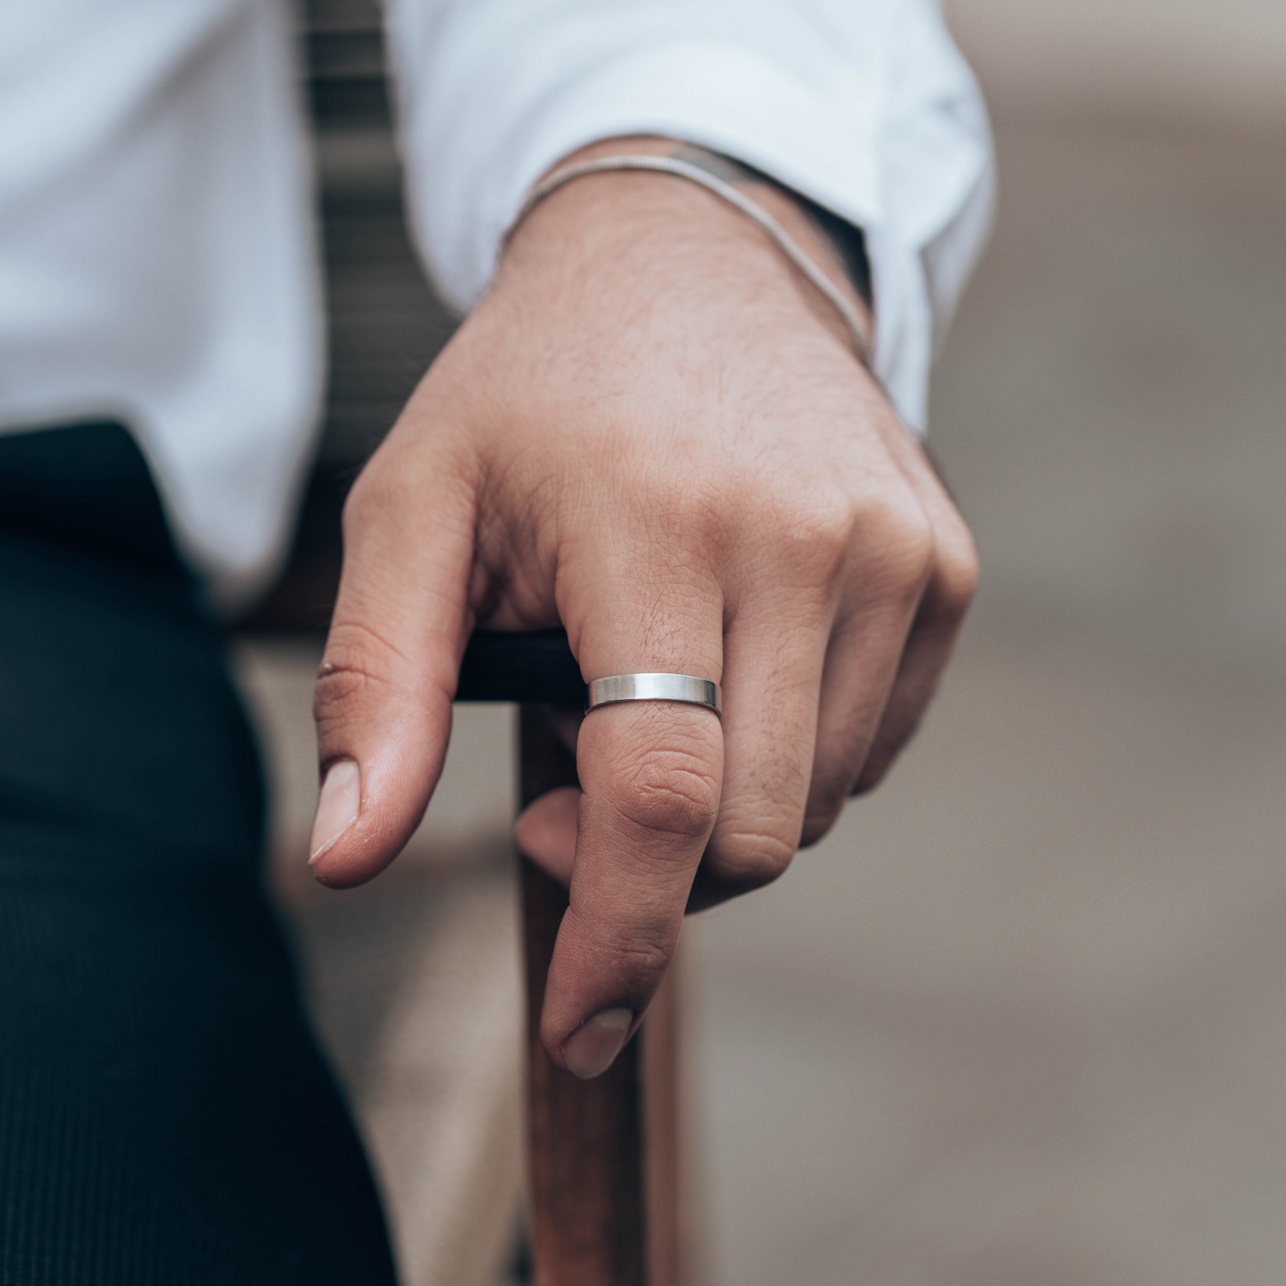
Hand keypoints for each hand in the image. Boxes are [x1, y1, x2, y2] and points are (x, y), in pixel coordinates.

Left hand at [307, 137, 976, 1076]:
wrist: (694, 257)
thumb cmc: (533, 394)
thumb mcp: (411, 507)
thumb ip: (372, 685)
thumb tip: (341, 861)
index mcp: (662, 524)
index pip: (661, 793)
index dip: (617, 936)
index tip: (575, 1027)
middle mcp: (810, 541)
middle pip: (751, 832)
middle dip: (648, 883)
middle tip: (548, 812)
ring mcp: (899, 555)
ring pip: (814, 805)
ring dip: (713, 817)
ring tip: (634, 713)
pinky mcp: (945, 568)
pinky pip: (870, 752)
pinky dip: (786, 763)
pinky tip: (724, 678)